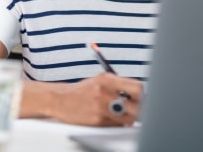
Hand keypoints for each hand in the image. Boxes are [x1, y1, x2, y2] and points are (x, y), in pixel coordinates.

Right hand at [21, 73, 142, 125]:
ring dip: (128, 118)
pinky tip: (110, 117)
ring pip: (127, 118)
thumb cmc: (83, 90)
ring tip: (122, 114)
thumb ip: (119, 83)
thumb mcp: (100, 79)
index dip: (141, 95)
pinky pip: (116, 125)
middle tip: (136, 109)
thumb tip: (138, 92)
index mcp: (107, 79)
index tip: (140, 97)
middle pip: (136, 105)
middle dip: (138, 109)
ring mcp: (101, 107)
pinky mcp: (97, 120)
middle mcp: (104, 92)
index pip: (136, 87)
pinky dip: (116, 123)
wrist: (61, 99)